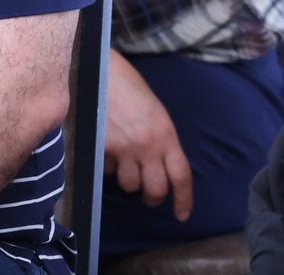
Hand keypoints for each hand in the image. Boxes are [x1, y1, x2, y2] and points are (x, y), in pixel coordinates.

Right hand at [104, 52, 192, 221]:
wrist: (99, 69)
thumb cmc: (128, 86)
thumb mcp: (154, 111)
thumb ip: (159, 139)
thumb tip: (157, 164)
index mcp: (166, 133)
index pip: (181, 174)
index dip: (184, 198)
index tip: (182, 214)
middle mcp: (148, 145)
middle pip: (155, 190)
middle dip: (152, 197)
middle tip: (148, 195)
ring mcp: (124, 149)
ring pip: (129, 185)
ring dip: (127, 178)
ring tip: (123, 160)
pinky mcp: (102, 150)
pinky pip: (108, 171)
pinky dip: (108, 165)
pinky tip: (107, 145)